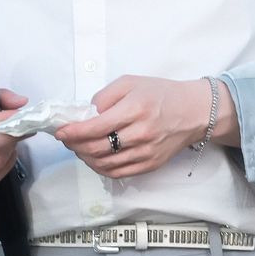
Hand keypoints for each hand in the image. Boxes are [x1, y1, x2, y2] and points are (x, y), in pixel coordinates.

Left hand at [54, 75, 230, 178]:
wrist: (194, 111)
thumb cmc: (161, 94)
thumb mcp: (130, 82)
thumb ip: (104, 96)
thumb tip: (85, 114)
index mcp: (135, 109)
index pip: (96, 127)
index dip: (73, 132)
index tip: (60, 132)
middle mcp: (141, 133)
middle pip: (97, 148)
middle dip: (75, 145)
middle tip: (66, 139)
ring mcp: (146, 152)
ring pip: (105, 164)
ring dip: (85, 158)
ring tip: (78, 148)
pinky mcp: (150, 164)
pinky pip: (118, 173)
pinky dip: (100, 168)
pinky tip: (94, 159)